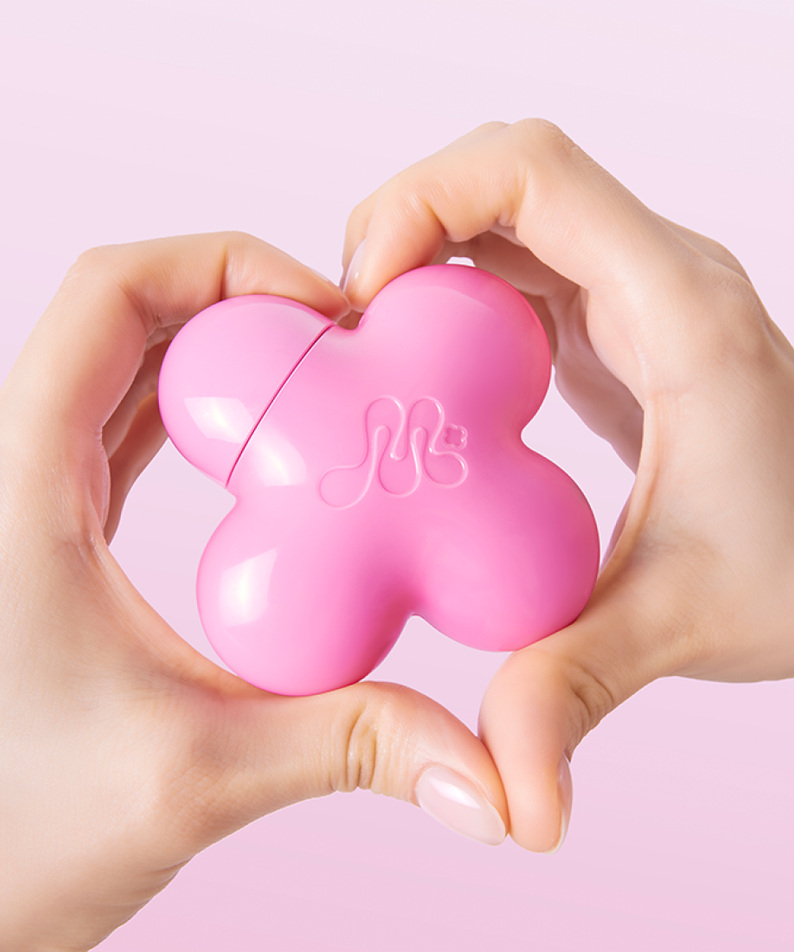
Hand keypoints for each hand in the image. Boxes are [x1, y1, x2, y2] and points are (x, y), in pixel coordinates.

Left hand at [0, 234, 507, 950]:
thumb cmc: (15, 835)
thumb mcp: (198, 777)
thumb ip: (352, 746)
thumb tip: (483, 771)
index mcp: (23, 483)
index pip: (109, 295)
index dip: (222, 265)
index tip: (324, 312)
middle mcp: (20, 470)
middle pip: (129, 314)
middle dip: (244, 305)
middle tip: (346, 349)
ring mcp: (36, 499)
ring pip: (132, 370)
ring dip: (228, 361)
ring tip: (326, 388)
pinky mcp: (60, 534)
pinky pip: (131, 432)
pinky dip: (208, 419)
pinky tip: (274, 453)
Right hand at [341, 120, 793, 851]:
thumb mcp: (683, 623)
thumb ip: (576, 694)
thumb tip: (515, 804)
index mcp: (676, 310)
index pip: (530, 170)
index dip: (421, 202)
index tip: (363, 296)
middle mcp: (656, 278)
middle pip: (499, 177)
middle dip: (401, 226)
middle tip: (350, 329)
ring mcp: (634, 298)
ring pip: (500, 220)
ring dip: (419, 261)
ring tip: (369, 354)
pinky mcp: (612, 333)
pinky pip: (512, 276)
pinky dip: (447, 301)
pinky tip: (421, 381)